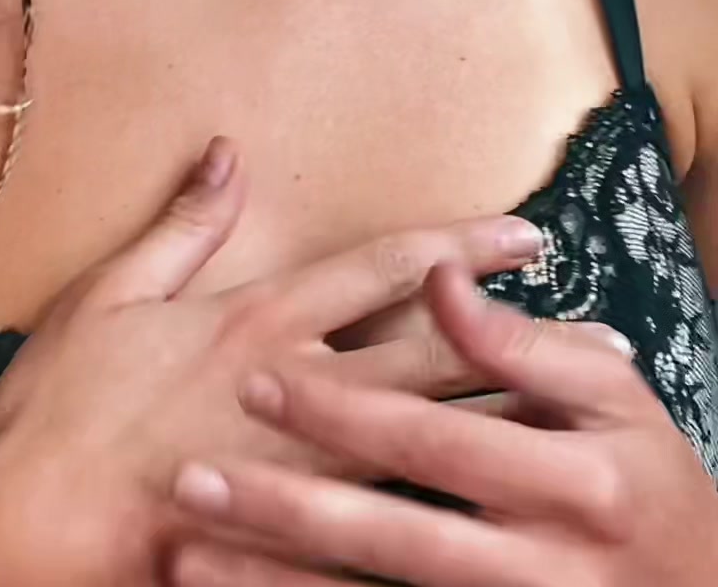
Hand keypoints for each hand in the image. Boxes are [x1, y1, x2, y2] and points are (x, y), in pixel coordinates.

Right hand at [0, 141, 544, 586]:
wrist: (20, 528)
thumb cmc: (57, 410)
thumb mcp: (109, 293)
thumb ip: (182, 224)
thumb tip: (229, 151)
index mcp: (260, 320)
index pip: (386, 271)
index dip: (461, 250)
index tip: (526, 238)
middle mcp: (299, 387)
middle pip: (440, 355)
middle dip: (523, 340)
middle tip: (603, 335)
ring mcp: (304, 473)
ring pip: (438, 445)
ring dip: (510, 426)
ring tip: (578, 422)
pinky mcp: (295, 542)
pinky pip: (393, 534)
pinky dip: (450, 518)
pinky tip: (501, 520)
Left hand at [170, 258, 717, 585]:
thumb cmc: (648, 484)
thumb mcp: (612, 401)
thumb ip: (522, 343)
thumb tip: (439, 277)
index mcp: (567, 485)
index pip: (432, 441)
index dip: (343, 412)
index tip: (256, 380)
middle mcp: (537, 568)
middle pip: (387, 536)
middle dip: (283, 509)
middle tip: (190, 478)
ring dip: (274, 585)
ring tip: (184, 561)